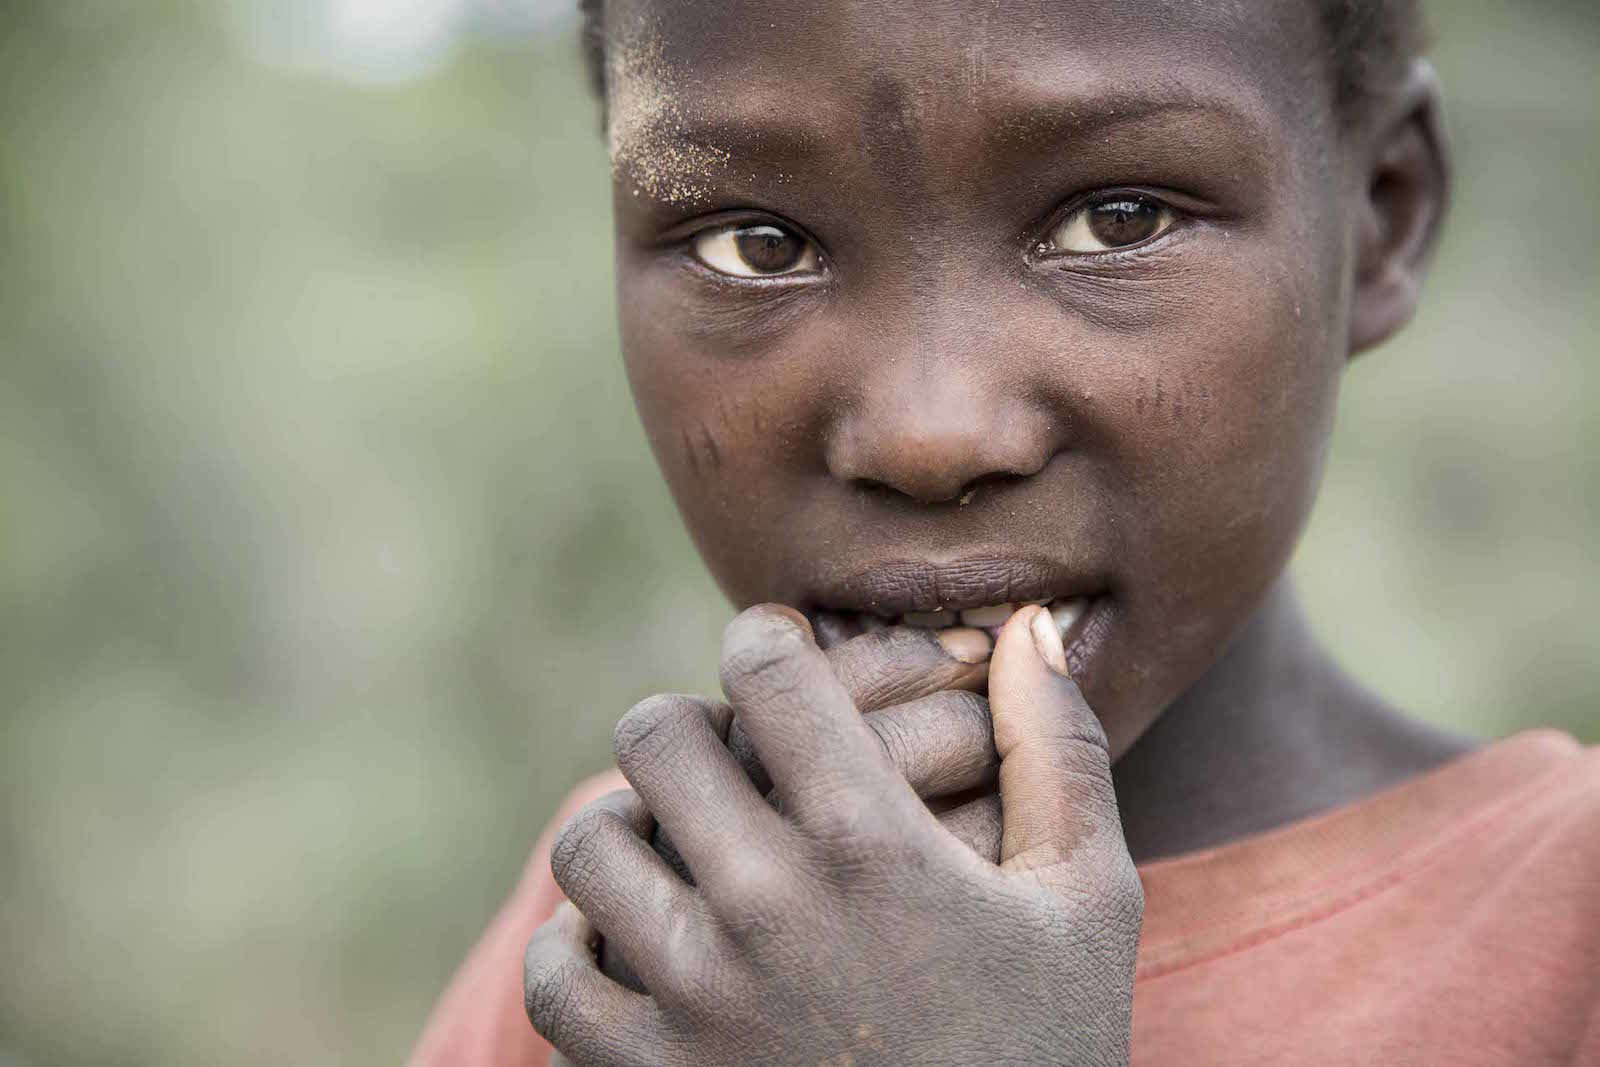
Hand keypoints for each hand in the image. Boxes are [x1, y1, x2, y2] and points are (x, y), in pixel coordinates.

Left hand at [527, 605, 1141, 1065]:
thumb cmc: (1045, 1052)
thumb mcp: (1086, 901)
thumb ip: (1059, 751)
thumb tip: (1029, 626)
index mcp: (872, 842)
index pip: (768, 667)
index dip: (768, 641)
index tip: (780, 662)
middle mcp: (767, 904)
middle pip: (657, 735)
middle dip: (690, 724)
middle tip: (726, 753)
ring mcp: (695, 997)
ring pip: (591, 842)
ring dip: (630, 825)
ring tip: (677, 843)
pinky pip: (556, 975)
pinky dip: (578, 945)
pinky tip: (635, 942)